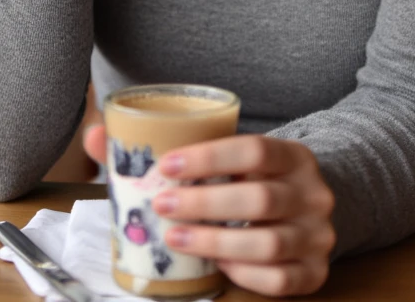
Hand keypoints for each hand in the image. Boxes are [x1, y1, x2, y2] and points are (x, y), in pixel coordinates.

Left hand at [84, 125, 335, 296]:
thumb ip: (170, 145)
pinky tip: (216, 265)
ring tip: (174, 235)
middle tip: (161, 203)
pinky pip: (279, 280)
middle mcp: (313, 193)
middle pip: (259, 198)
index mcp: (293, 155)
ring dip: (215, 241)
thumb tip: (96, 134)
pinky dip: (244, 273)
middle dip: (204, 203)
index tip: (166, 165)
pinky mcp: (315, 273)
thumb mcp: (228, 156)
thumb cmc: (254, 178)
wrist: (308, 204)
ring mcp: (318, 236)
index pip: (255, 148)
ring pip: (267, 244)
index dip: (209, 157)